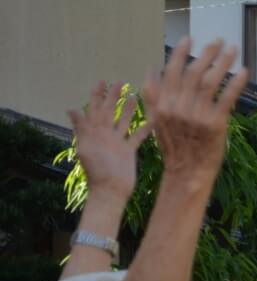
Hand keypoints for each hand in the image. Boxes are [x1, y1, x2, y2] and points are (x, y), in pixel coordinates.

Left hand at [68, 81, 152, 200]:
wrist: (111, 189)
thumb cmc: (96, 171)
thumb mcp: (86, 147)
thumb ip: (82, 128)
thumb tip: (72, 109)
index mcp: (94, 131)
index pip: (94, 108)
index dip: (97, 94)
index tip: (102, 81)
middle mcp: (106, 133)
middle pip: (110, 111)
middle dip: (113, 97)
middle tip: (119, 82)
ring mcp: (118, 141)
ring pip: (124, 120)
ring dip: (128, 109)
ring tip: (134, 95)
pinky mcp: (129, 150)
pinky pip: (137, 136)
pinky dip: (144, 128)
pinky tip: (152, 120)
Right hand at [142, 37, 247, 186]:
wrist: (187, 173)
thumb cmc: (174, 146)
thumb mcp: (156, 120)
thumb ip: (152, 94)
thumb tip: (151, 68)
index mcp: (163, 104)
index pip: (172, 71)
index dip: (181, 53)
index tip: (190, 39)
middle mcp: (178, 107)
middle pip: (194, 72)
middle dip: (207, 53)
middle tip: (217, 41)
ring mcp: (197, 116)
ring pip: (210, 81)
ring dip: (224, 62)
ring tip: (233, 49)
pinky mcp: (215, 125)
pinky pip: (227, 98)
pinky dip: (236, 83)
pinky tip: (244, 71)